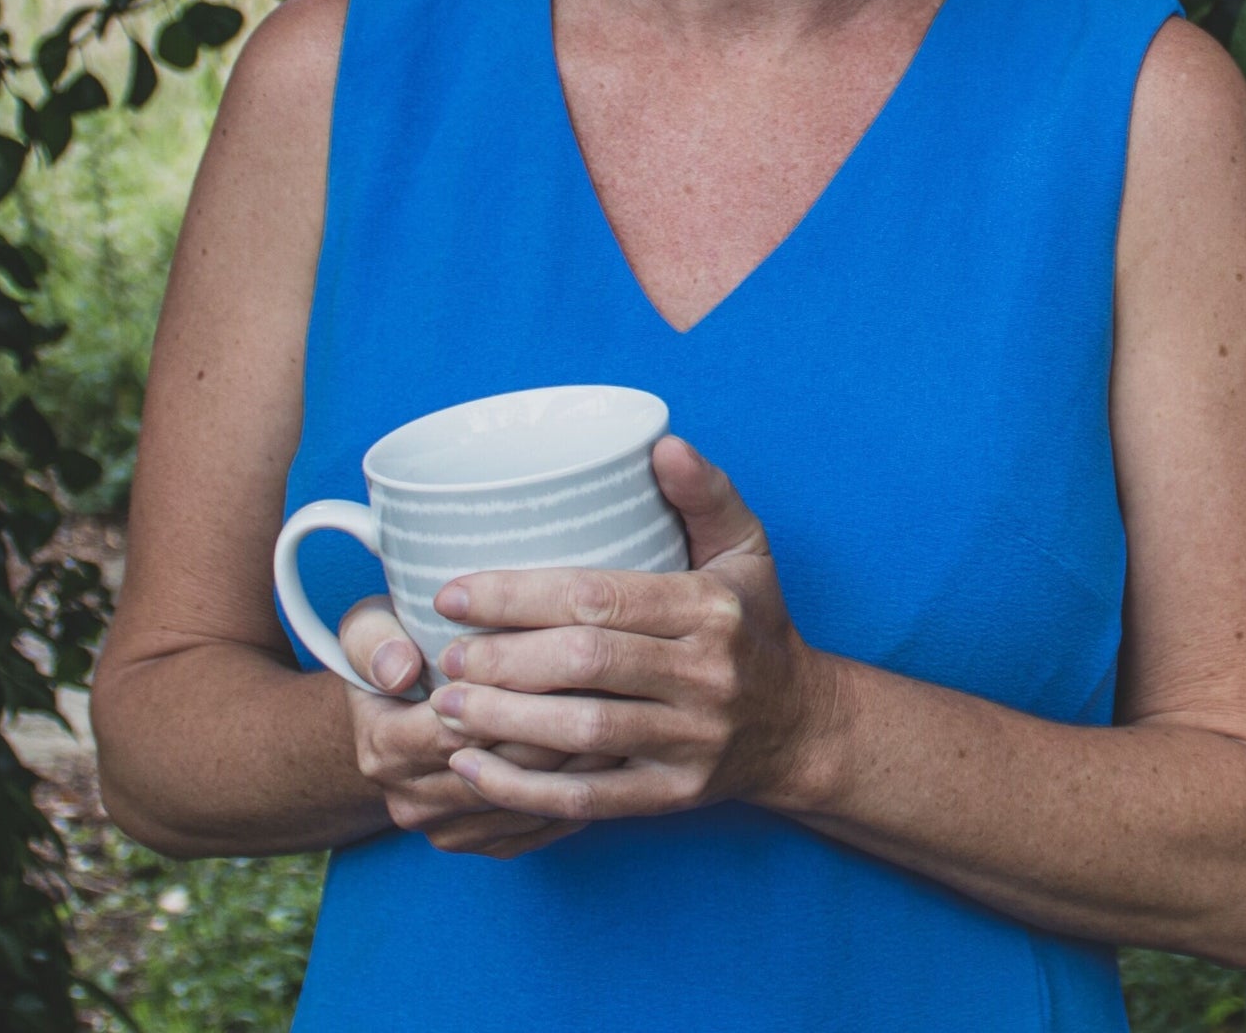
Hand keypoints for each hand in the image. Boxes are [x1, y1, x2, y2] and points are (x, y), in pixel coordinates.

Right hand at [332, 596, 597, 857]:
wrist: (393, 724)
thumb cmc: (393, 660)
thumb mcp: (366, 632)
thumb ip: (372, 641)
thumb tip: (399, 670)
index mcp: (384, 749)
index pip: (462, 726)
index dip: (514, 694)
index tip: (566, 655)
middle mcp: (414, 801)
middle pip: (505, 766)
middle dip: (559, 725)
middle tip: (614, 686)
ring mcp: (450, 830)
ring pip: (532, 798)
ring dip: (580, 761)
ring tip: (624, 714)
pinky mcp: (485, 844)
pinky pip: (543, 825)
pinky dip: (581, 790)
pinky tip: (614, 753)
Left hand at [422, 437, 840, 823]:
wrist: (800, 726)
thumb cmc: (755, 623)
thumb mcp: (746, 549)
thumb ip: (705, 492)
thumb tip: (661, 443)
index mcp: (710, 608)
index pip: (599, 598)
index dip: (517, 596)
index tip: (453, 594)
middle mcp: (706, 674)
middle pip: (585, 665)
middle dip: (502, 660)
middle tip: (445, 656)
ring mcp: (692, 742)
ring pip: (584, 734)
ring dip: (503, 722)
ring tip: (445, 707)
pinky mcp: (674, 796)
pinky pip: (588, 801)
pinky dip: (523, 790)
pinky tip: (472, 768)